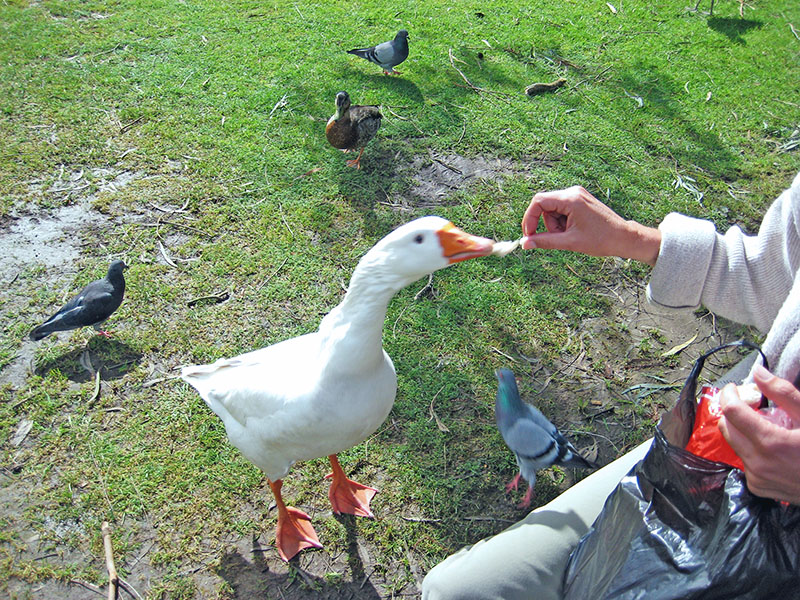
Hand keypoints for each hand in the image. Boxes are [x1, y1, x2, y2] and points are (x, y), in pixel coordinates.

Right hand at [520, 186, 661, 265]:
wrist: (624, 237)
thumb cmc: (600, 240)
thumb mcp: (569, 242)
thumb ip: (544, 241)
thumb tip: (524, 244)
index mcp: (571, 198)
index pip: (538, 202)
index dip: (530, 218)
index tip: (529, 235)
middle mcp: (573, 192)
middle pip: (544, 206)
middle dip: (546, 224)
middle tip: (558, 238)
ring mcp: (577, 194)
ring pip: (552, 209)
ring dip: (555, 225)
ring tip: (570, 235)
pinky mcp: (580, 200)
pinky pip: (561, 209)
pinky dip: (562, 222)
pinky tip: (574, 230)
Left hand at [719, 365, 799, 504]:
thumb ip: (783, 393)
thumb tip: (759, 373)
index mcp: (771, 443)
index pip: (731, 411)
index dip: (729, 395)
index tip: (733, 388)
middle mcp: (758, 463)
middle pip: (726, 427)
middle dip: (733, 412)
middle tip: (750, 405)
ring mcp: (756, 477)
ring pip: (734, 444)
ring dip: (743, 431)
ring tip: (766, 427)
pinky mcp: (758, 487)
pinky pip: (744, 461)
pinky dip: (751, 450)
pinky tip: (771, 448)